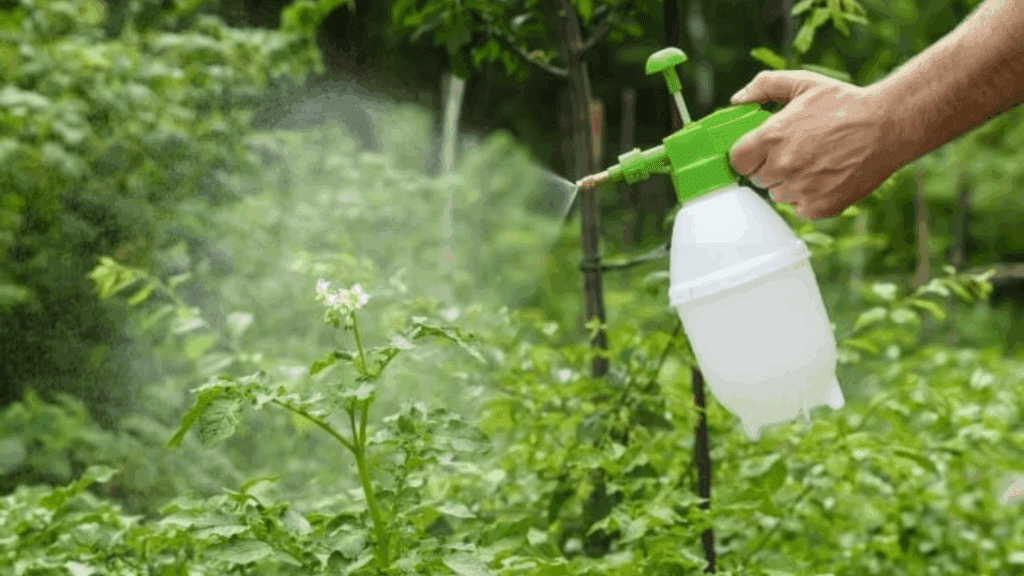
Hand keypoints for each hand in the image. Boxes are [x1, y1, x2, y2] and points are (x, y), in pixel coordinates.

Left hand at [729, 70, 906, 219]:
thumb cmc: (845, 103)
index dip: (748, 155)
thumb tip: (737, 100)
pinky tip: (826, 177)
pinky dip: (808, 197)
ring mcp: (801, 190)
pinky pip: (799, 208)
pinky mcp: (820, 207)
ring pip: (778, 194)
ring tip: (814, 162)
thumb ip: (764, 86)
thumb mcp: (803, 83)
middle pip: (757, 178)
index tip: (760, 150)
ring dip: (789, 183)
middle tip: (796, 151)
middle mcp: (783, 166)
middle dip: (770, 166)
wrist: (888, 125)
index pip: (737, 160)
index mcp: (772, 137)